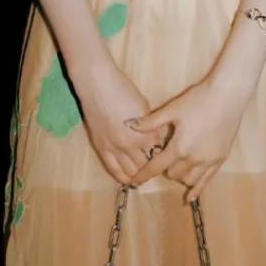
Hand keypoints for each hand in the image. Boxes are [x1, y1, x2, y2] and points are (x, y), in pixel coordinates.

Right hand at [74, 61, 170, 186]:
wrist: (98, 85)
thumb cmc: (124, 90)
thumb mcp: (145, 108)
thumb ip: (152, 126)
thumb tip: (157, 139)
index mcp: (146, 133)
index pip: (160, 154)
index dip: (165, 156)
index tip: (168, 157)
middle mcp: (132, 145)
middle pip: (147, 165)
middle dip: (153, 167)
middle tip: (157, 167)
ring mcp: (115, 148)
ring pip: (131, 171)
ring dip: (139, 174)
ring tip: (144, 174)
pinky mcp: (101, 149)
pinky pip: (114, 170)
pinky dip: (123, 177)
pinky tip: (129, 180)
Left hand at [131, 74, 252, 202]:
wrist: (228, 95)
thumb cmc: (198, 99)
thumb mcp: (173, 109)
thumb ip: (151, 122)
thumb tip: (130, 125)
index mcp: (179, 147)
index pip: (156, 167)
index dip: (143, 175)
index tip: (134, 182)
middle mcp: (193, 158)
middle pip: (172, 174)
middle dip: (165, 167)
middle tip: (166, 155)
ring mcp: (209, 161)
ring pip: (188, 180)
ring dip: (180, 175)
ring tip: (179, 164)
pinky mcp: (220, 159)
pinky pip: (207, 181)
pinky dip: (197, 190)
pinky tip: (191, 197)